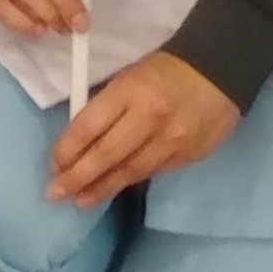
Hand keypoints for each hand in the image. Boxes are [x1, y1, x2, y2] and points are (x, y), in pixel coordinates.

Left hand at [49, 48, 237, 205]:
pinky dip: (131, 181)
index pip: (89, 126)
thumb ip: (106, 107)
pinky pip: (153, 172)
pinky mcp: (189, 156)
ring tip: (81, 201)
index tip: (53, 165)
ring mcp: (172, 141)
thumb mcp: (129, 77)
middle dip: (77, 178)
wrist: (220, 70)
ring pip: (130, 171)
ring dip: (102, 188)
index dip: (67, 150)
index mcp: (129, 90)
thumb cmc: (164, 71)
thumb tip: (79, 141)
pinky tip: (115, 187)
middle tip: (55, 194)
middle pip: (107, 155)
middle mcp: (150, 118)